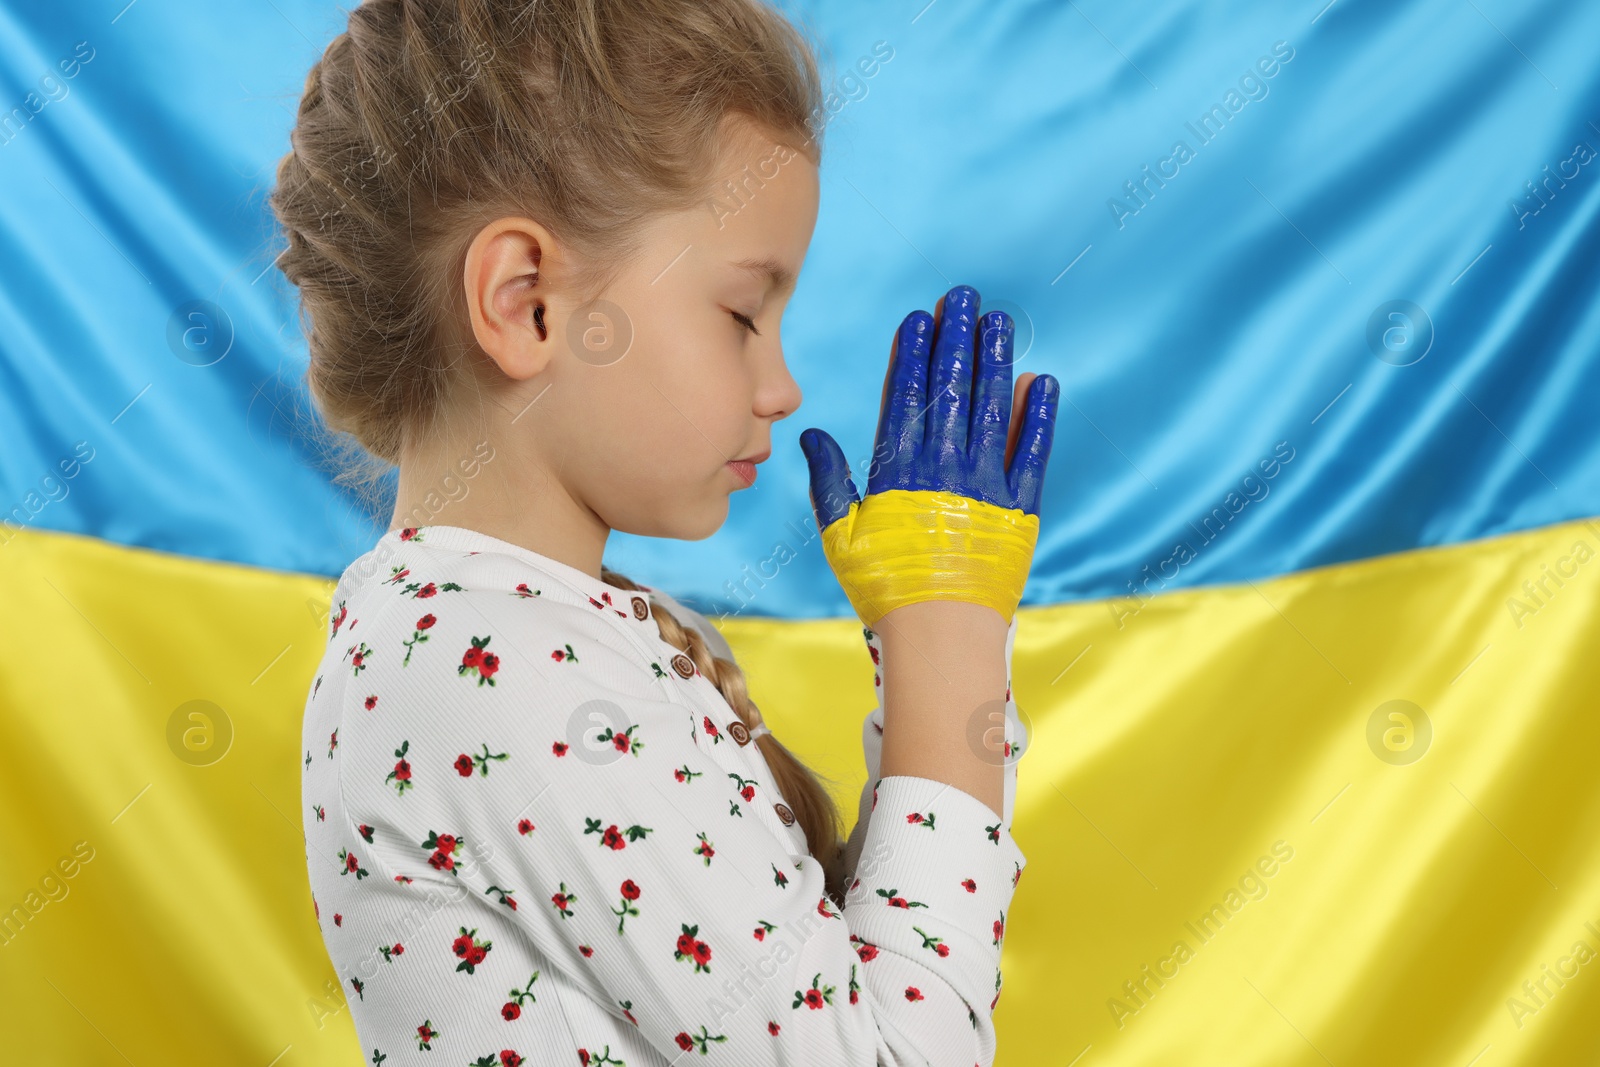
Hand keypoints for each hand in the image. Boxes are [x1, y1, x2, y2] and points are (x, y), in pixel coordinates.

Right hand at [799, 284, 1058, 625]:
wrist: (940, 638)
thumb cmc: (885, 589)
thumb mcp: (839, 536)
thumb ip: (828, 482)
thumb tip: (811, 436)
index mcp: (898, 472)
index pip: (905, 395)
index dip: (913, 352)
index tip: (921, 316)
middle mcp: (943, 469)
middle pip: (950, 389)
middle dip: (956, 338)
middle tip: (965, 296)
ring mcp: (985, 486)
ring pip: (991, 409)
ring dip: (995, 361)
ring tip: (1000, 321)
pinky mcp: (1019, 510)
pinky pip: (1032, 454)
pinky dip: (1037, 417)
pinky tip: (1041, 382)